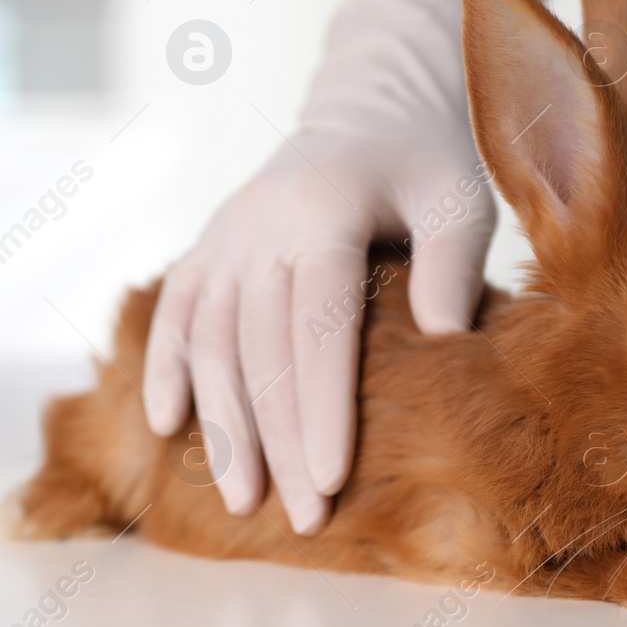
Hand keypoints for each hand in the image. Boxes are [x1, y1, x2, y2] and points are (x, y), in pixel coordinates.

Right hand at [142, 0, 494, 533]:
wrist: (369, 107)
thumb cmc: (427, 163)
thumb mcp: (460, 197)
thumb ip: (453, 263)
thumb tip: (446, 339)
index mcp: (323, 208)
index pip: (316, 325)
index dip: (321, 407)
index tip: (331, 479)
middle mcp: (260, 221)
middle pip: (261, 349)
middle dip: (279, 440)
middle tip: (303, 519)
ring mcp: (225, 233)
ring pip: (210, 341)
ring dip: (222, 424)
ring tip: (243, 500)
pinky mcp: (207, 244)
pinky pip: (176, 312)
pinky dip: (167, 368)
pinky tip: (167, 427)